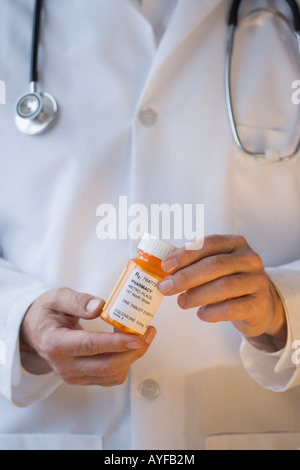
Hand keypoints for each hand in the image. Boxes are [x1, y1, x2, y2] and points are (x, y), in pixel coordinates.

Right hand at [20, 287, 155, 385]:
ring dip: (132, 356)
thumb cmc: (47, 313)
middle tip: (148, 332)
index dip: (115, 343)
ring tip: (143, 334)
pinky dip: (125, 363)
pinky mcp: (84, 379)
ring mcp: (74, 376)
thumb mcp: (57, 298)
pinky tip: (130, 345)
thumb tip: (99, 307)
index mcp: (55, 343)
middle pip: (106, 366)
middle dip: (132, 351)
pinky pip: (110, 377)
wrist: (36, 332)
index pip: (89, 346)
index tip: (137, 337)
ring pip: (111, 374)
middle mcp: (64, 365)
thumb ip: (77, 301)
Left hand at [158, 235, 286, 342]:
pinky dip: (212, 312)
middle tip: (166, 288)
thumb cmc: (231, 282)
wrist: (261, 305)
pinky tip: (201, 314)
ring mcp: (257, 281)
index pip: (208, 244)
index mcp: (235, 243)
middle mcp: (249, 259)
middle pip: (214, 265)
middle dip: (185, 277)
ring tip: (181, 302)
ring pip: (223, 287)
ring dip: (196, 295)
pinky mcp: (259, 304)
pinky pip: (231, 308)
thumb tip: (165, 272)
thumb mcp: (217, 267)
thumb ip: (195, 264)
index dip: (185, 254)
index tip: (165, 266)